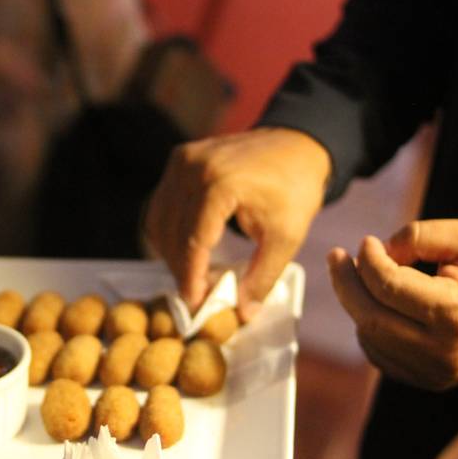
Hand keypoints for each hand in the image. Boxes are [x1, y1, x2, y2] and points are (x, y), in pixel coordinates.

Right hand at [145, 127, 329, 319]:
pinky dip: (168, 230)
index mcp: (220, 184)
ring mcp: (182, 161)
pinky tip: (187, 250)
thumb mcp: (286, 237)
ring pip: (159, 220)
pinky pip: (161, 204)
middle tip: (196, 296)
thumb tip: (242, 314)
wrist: (298, 144)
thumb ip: (263, 277)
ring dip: (171, 252)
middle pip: (172, 233)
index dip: (190, 278)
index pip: (193, 242)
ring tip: (193, 275)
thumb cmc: (295, 189)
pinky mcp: (179, 160)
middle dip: (181, 269)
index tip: (195, 304)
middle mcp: (192, 168)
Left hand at [327, 219, 457, 389]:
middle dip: (345, 282)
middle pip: (368, 315)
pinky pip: (379, 355)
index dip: (368, 260)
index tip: (366, 241)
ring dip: (355, 304)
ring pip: (369, 337)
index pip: (387, 286)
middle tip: (336, 256)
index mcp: (453, 312)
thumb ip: (420, 234)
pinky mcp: (427, 380)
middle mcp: (440, 350)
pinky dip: (368, 329)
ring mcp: (432, 371)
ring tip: (357, 276)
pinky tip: (372, 306)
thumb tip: (379, 251)